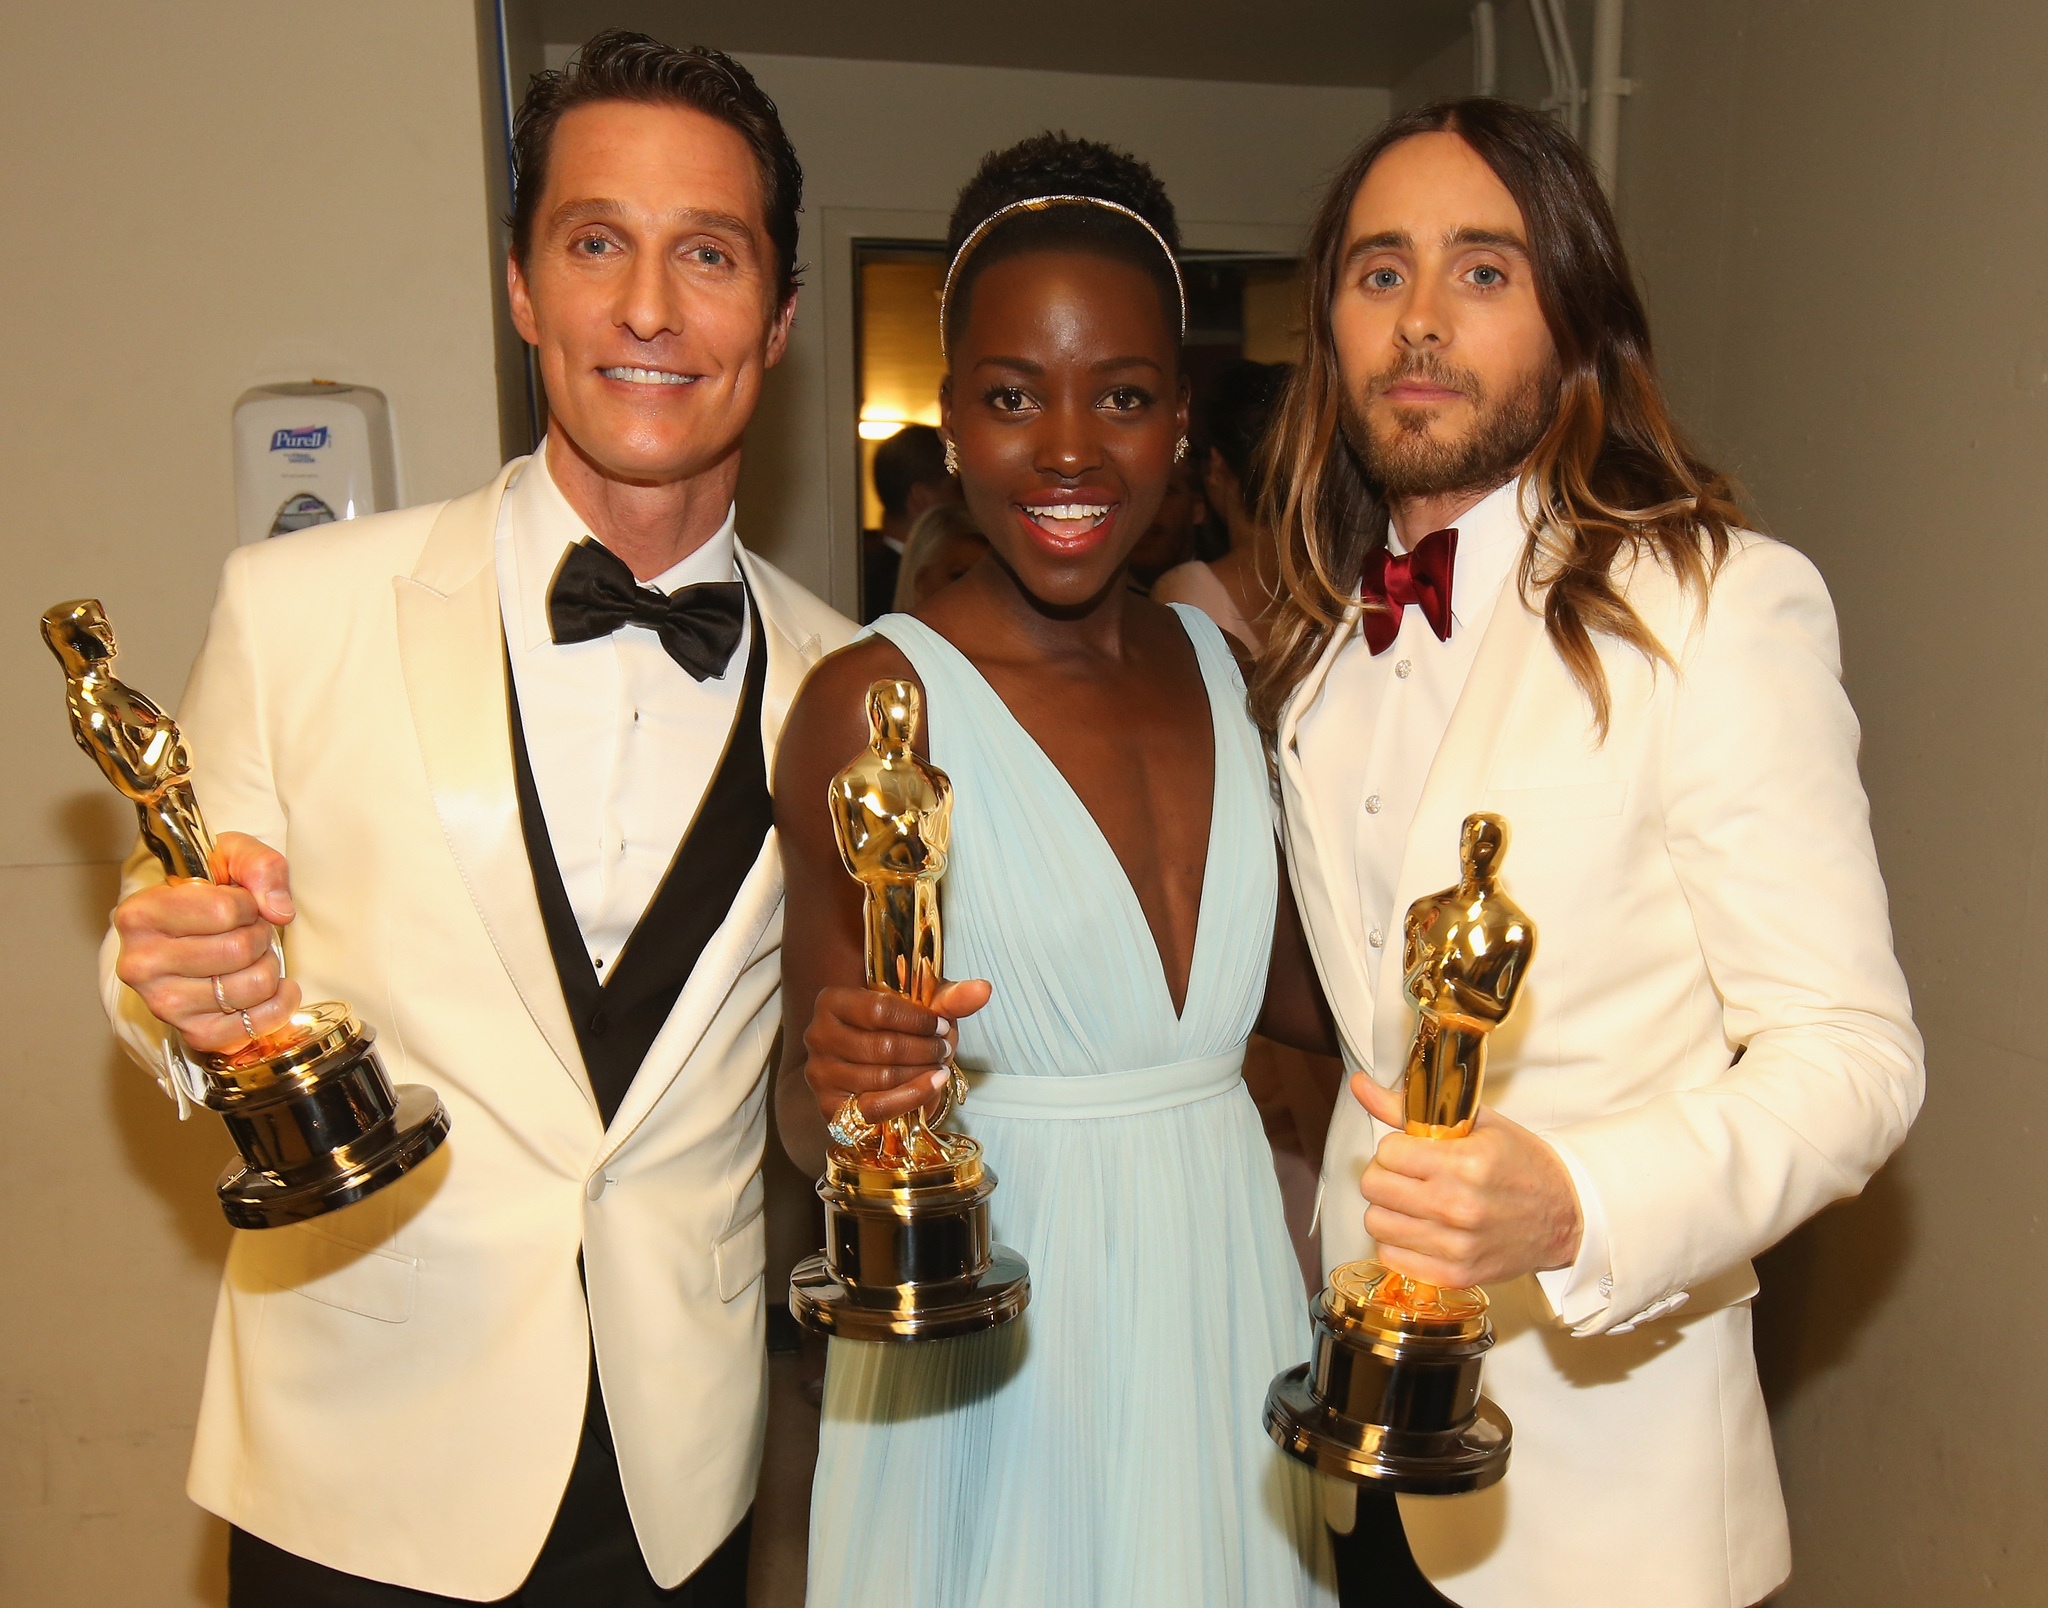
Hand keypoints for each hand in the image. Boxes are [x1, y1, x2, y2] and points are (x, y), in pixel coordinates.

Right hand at [112, 832, 301, 1053]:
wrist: (185, 934)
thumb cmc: (208, 892)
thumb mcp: (230, 856)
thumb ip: (259, 866)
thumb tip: (279, 912)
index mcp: (140, 915)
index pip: (225, 911)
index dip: (248, 904)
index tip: (238, 904)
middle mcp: (141, 964)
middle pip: (239, 950)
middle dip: (260, 936)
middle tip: (247, 931)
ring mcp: (163, 1003)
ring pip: (252, 986)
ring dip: (268, 967)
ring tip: (250, 957)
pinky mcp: (190, 1031)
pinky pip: (252, 1026)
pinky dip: (278, 1005)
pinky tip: (274, 988)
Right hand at [802, 978, 991, 1125]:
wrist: (868, 1074)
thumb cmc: (895, 1033)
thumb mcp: (922, 1010)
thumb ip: (951, 999)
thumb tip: (984, 989)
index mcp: (832, 1001)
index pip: (880, 1009)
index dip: (919, 1020)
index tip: (942, 1027)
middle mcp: (818, 1035)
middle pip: (884, 1046)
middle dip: (925, 1049)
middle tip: (943, 1049)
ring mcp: (821, 1074)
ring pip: (882, 1077)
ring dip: (921, 1073)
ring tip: (938, 1067)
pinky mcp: (830, 1108)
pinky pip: (876, 1106)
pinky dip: (912, 1096)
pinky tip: (933, 1085)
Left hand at [1352, 1073, 1582, 1287]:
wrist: (1566, 1214)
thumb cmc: (1522, 1164)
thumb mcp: (1476, 1122)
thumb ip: (1409, 1107)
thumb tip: (1361, 1086)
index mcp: (1464, 1162)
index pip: (1388, 1151)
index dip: (1396, 1147)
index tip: (1413, 1150)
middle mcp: (1457, 1206)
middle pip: (1374, 1186)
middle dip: (1385, 1174)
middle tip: (1408, 1174)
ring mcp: (1456, 1245)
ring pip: (1376, 1222)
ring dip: (1388, 1208)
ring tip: (1413, 1201)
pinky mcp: (1455, 1274)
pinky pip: (1392, 1257)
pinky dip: (1398, 1242)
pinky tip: (1420, 1229)